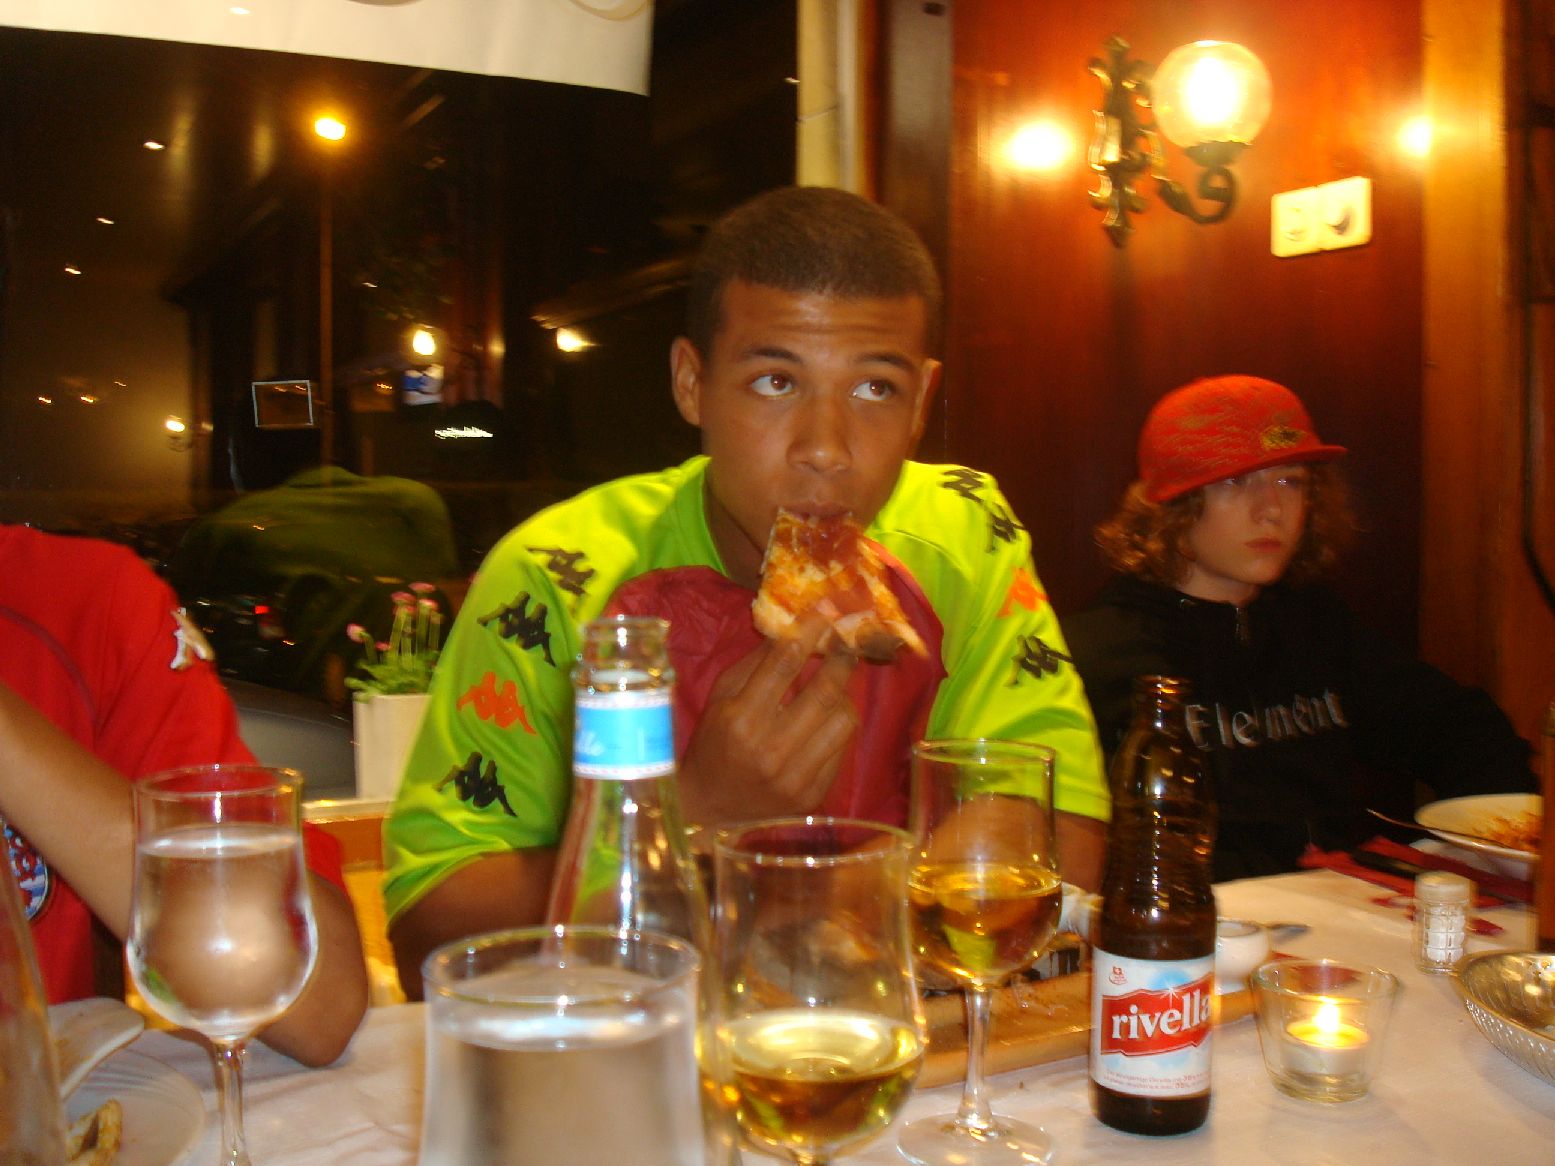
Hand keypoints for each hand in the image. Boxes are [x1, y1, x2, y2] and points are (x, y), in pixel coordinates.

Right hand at [677, 619, 858, 824]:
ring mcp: (795, 775)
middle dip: (842, 658)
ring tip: (835, 685)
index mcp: (740, 718)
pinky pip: (843, 747)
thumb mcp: (720, 698)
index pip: (784, 663)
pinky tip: (828, 718)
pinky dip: (839, 725)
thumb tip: (794, 630)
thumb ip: (755, 664)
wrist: (710, 810)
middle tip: (848, 641)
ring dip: (844, 694)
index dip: (811, 631)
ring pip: (844, 719)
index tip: (827, 611)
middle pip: (824, 691)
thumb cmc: (713, 745)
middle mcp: (770, 748)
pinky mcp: (813, 795)